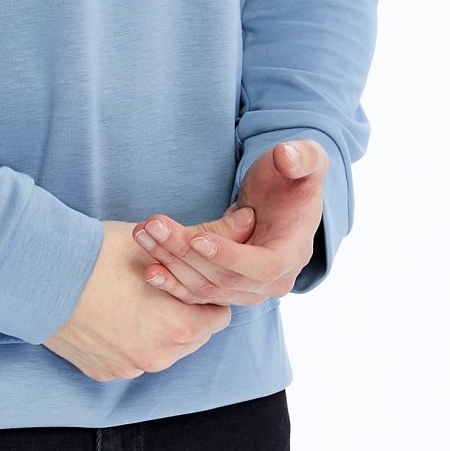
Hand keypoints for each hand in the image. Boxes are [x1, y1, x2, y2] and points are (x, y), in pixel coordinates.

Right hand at [44, 221, 231, 381]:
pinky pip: (129, 358)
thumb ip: (208, 236)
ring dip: (157, 327)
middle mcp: (159, 357)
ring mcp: (129, 368)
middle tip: (161, 281)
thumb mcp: (156, 240)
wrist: (37, 274)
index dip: (204, 292)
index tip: (187, 274)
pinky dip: (128, 339)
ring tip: (133, 294)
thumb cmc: (98, 253)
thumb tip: (248, 223)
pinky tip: (111, 311)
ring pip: (162, 349)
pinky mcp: (103, 373)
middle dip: (183, 312)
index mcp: (180, 327)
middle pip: (191, 336)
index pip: (217, 315)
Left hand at [132, 139, 327, 306]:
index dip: (229, 257)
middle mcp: (274, 281)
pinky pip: (198, 293)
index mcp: (294, 252)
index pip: (263, 267)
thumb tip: (287, 159)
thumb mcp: (308, 159)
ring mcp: (248, 289)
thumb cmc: (293, 176)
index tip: (197, 239)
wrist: (281, 199)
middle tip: (152, 224)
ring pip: (205, 286)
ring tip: (142, 233)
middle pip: (224, 279)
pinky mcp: (227, 288)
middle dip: (184, 252)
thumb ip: (303, 157)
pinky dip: (173, 283)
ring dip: (171, 263)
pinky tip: (149, 269)